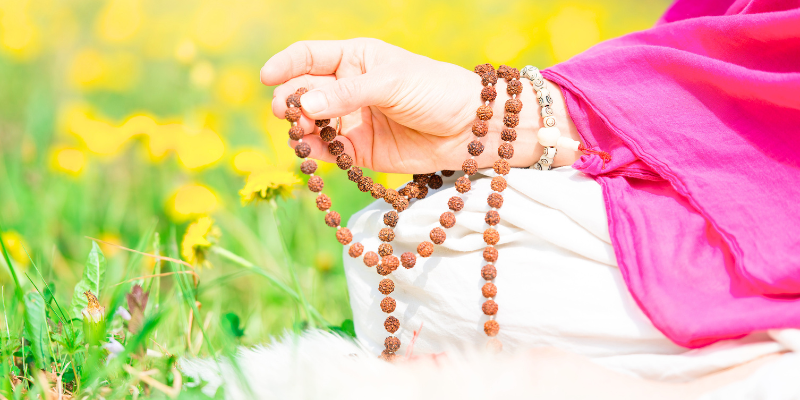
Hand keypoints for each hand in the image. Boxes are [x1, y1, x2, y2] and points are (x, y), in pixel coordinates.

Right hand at [262, 38, 580, 173]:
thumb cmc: (436, 90)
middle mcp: (348, 88)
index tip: (267, 79)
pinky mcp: (360, 151)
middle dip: (292, 102)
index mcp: (355, 58)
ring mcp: (352, 120)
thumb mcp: (391, 82)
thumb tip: (303, 104)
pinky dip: (317, 154)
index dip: (285, 65)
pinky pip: (329, 152)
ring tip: (302, 134)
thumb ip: (347, 94)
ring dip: (301, 130)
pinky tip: (312, 154)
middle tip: (291, 114)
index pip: (308, 56)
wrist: (473, 128)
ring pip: (312, 125)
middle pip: (304, 93)